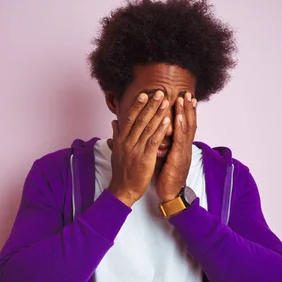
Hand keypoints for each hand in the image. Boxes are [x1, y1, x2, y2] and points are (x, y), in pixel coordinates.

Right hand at [108, 91, 170, 206]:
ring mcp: (135, 149)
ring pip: (147, 128)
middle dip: (149, 105)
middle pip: (139, 119)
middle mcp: (127, 142)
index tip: (144, 94)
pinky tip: (167, 121)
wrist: (123, 189)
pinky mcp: (145, 158)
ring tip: (165, 102)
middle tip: (158, 92)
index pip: (129, 118)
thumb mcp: (116, 151)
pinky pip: (153, 141)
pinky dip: (160, 130)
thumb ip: (116, 135)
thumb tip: (114, 122)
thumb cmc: (121, 171)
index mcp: (120, 139)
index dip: (137, 105)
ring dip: (157, 114)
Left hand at [156, 92, 197, 201]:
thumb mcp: (163, 156)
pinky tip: (177, 116)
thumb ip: (160, 144)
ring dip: (185, 112)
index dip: (185, 111)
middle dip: (188, 107)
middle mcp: (184, 147)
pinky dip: (179, 127)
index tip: (184, 97)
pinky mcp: (179, 158)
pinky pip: (180, 140)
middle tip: (188, 92)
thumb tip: (153, 133)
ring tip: (184, 98)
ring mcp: (183, 152)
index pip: (184, 125)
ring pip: (186, 129)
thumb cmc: (165, 176)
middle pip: (189, 123)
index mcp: (180, 146)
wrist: (170, 193)